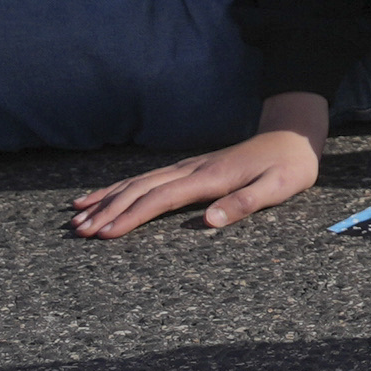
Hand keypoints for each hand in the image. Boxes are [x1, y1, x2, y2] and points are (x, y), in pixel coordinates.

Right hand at [70, 127, 319, 236]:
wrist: (293, 137)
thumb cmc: (288, 167)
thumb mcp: (276, 188)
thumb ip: (243, 203)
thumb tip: (209, 221)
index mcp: (209, 178)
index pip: (161, 199)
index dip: (131, 217)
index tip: (105, 234)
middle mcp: (191, 170)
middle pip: (140, 190)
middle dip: (107, 210)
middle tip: (78, 230)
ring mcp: (187, 167)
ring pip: (137, 183)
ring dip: (107, 199)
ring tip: (77, 216)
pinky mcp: (188, 169)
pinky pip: (146, 179)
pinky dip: (120, 188)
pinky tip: (102, 196)